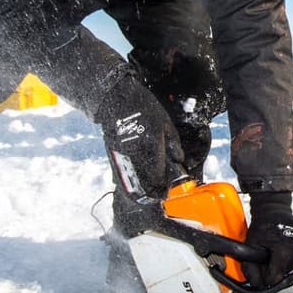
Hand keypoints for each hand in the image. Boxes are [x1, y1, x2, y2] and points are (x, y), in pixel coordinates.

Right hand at [96, 74, 186, 200]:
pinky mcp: (113, 152)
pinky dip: (129, 179)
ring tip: (147, 193)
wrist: (115, 98)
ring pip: (131, 179)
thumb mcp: (165, 121)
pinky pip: (122, 171)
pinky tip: (136, 181)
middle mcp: (137, 151)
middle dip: (151, 192)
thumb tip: (179, 159)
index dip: (163, 186)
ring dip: (140, 188)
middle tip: (158, 195)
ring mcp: (123, 153)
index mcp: (152, 143)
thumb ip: (173, 143)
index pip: (158, 174)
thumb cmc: (143, 107)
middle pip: (143, 181)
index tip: (166, 191)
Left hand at [242, 192, 292, 289]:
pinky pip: (292, 263)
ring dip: (277, 265)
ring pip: (286, 271)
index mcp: (286, 251)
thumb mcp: (251, 245)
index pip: (274, 279)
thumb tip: (255, 283)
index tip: (259, 267)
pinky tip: (279, 248)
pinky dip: (284, 260)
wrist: (275, 209)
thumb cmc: (262, 224)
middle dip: (270, 269)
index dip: (263, 275)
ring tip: (272, 249)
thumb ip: (250, 267)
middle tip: (264, 254)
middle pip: (281, 275)